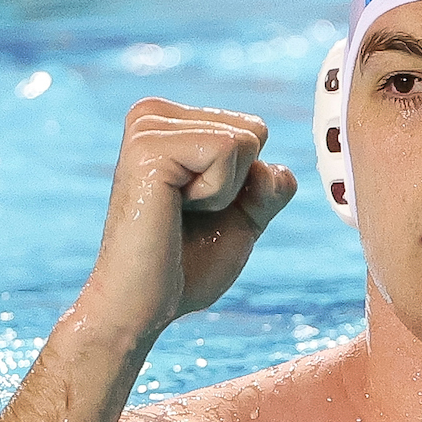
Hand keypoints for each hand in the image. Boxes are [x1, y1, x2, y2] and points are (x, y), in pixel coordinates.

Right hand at [77, 97, 297, 340]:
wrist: (142, 306)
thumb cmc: (184, 267)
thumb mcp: (241, 220)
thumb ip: (267, 189)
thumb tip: (279, 168)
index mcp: (168, 124)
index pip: (253, 132)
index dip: (244, 185)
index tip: (198, 211)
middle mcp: (152, 115)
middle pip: (253, 131)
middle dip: (237, 186)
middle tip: (187, 216)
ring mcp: (147, 127)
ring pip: (244, 140)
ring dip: (225, 193)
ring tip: (178, 214)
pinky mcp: (148, 146)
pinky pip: (228, 149)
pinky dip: (216, 193)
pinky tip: (174, 210)